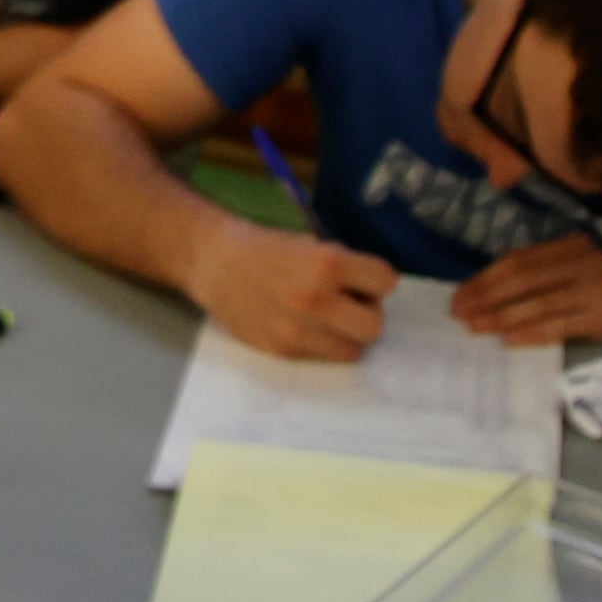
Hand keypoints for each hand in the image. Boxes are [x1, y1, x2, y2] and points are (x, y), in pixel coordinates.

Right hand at [188, 221, 397, 360]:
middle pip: (374, 327)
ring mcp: (297, 330)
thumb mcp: (311, 244)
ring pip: (352, 351)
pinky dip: (320, 344)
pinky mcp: (282, 350)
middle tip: (350, 304)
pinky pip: (322, 357)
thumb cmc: (268, 249)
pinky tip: (303, 326)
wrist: (216, 263)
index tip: (364, 280)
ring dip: (347, 336)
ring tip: (329, 320)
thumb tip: (372, 294)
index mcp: (325, 263)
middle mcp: (314, 300)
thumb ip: (344, 267)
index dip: (376, 280)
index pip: (385, 282)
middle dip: (367, 314)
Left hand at [452, 234, 601, 350]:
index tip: (459, 297)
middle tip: (459, 314)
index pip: (520, 260)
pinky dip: (528, 333)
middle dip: (487, 297)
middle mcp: (590, 258)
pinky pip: (557, 326)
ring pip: (538, 303)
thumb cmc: (590, 304)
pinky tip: (507, 340)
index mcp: (574, 244)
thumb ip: (530, 279)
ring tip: (475, 328)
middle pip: (525, 278)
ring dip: (501, 317)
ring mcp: (601, 286)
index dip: (484, 278)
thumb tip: (472, 293)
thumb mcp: (563, 280)